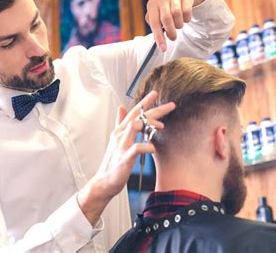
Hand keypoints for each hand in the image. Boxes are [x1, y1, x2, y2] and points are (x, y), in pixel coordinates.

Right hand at [77, 91, 175, 224]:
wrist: (104, 182)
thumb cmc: (113, 162)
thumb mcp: (116, 139)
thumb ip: (120, 123)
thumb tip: (122, 107)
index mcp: (120, 130)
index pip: (133, 112)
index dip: (144, 102)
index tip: (155, 93)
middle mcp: (120, 135)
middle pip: (138, 117)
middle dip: (155, 109)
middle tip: (171, 105)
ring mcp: (121, 146)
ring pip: (134, 127)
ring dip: (148, 124)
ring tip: (161, 126)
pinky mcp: (124, 158)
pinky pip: (136, 148)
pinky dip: (146, 146)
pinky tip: (153, 148)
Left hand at [145, 0, 207, 51]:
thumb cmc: (162, 5)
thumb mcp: (154, 12)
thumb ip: (154, 25)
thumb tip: (157, 40)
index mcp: (152, 5)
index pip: (154, 23)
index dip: (159, 38)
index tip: (163, 49)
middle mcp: (162, 0)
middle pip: (166, 19)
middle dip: (171, 32)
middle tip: (173, 38)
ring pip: (177, 15)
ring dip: (179, 26)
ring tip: (178, 26)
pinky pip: (187, 12)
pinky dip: (186, 19)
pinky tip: (184, 19)